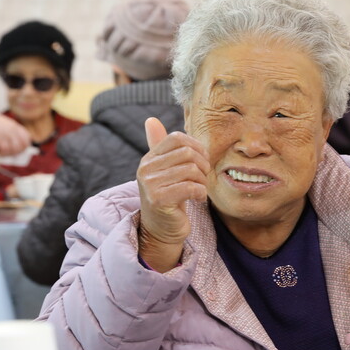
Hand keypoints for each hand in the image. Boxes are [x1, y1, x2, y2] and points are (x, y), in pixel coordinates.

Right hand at [0, 112, 29, 155]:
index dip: (25, 145)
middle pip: (23, 145)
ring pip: (15, 149)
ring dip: (9, 154)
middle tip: (11, 154)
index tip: (20, 150)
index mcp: (15, 126)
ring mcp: (7, 134)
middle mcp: (13, 130)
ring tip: (3, 154)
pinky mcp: (0, 139)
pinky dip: (3, 154)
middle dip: (18, 152)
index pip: (27, 137)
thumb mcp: (3, 123)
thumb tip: (9, 141)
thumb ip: (8, 130)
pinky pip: (6, 150)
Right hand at [136, 118, 209, 272]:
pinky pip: (191, 187)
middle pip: (187, 153)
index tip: (202, 161)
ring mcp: (150, 184)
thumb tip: (150, 119)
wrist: (162, 230)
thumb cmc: (169, 198)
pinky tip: (198, 199)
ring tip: (200, 190)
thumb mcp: (165, 170)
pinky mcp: (159, 200)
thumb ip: (160, 146)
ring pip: (191, 170)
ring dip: (203, 182)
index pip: (176, 138)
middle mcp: (146, 169)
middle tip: (203, 179)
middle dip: (203, 165)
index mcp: (148, 159)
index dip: (196, 146)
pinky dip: (201, 194)